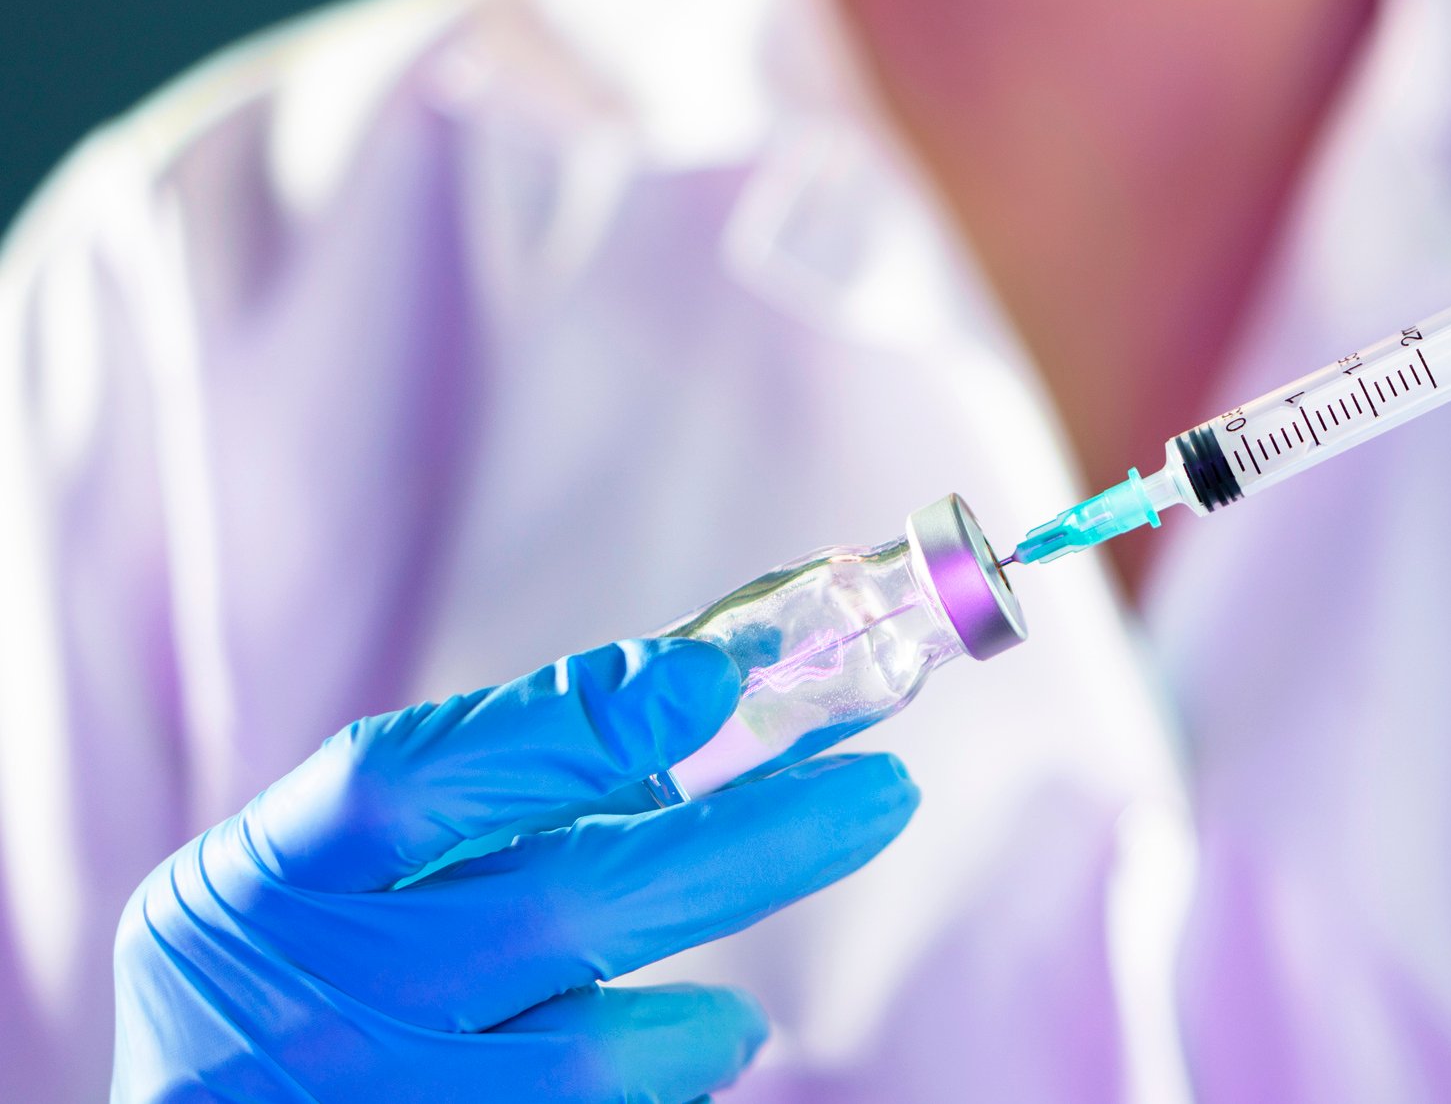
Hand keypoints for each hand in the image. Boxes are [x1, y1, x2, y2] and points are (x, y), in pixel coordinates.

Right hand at [112, 638, 917, 1101]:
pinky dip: (663, 1083)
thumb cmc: (281, 975)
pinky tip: (689, 1057)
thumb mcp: (314, 862)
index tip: (711, 677)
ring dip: (701, 1023)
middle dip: (747, 842)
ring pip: (594, 1057)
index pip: (420, 778)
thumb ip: (476, 791)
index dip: (571, 723)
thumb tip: (693, 707)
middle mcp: (324, 992)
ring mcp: (380, 1097)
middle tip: (881, 793)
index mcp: (280, 876)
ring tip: (740, 1015)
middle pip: (563, 905)